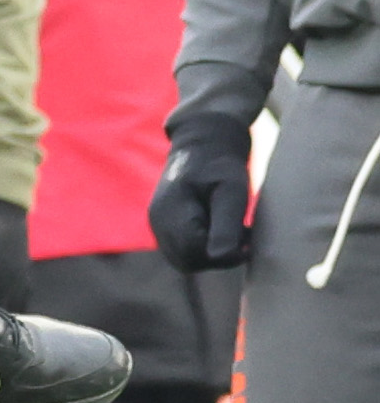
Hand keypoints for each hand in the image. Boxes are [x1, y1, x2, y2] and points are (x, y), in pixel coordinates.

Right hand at [149, 111, 251, 270]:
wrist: (202, 141)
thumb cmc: (221, 164)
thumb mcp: (232, 192)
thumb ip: (225, 226)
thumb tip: (219, 257)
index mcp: (171, 209)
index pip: (195, 254)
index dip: (225, 255)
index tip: (247, 240)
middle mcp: (157, 219)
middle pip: (187, 261)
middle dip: (218, 257)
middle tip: (241, 235)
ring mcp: (156, 222)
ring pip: (184, 258)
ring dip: (211, 253)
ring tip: (231, 230)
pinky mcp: (163, 224)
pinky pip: (182, 249)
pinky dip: (202, 247)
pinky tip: (219, 228)